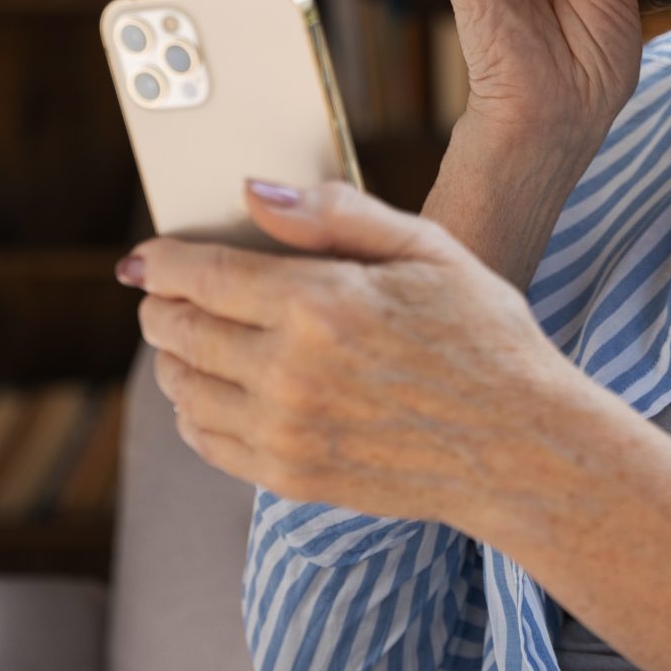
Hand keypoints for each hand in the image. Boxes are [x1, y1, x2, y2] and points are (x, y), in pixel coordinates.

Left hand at [121, 175, 587, 524]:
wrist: (521, 446)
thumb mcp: (428, 250)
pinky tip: (214, 391)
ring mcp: (287, 430)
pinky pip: (205, 439)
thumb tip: (253, 194)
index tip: (150, 257)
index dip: (161, 261)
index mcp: (321, 302)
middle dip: (162, 304)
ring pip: (181, 386)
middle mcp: (291, 370)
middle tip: (170, 293)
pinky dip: (193, 410)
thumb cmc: (484, 336)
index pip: (198, 274)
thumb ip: (336, 216)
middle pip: (175, 330)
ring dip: (173, 356)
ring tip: (191, 338)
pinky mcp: (291, 475)